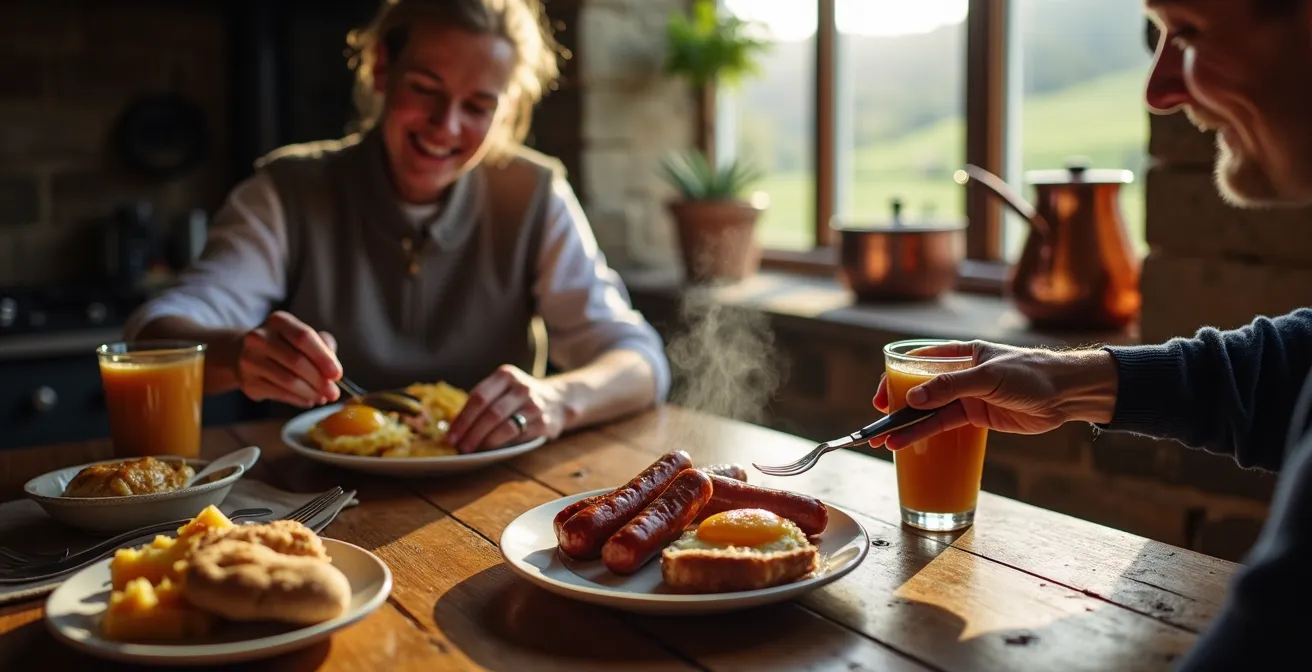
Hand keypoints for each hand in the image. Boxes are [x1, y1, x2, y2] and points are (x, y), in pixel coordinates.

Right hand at [236, 311, 342, 406]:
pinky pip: (278, 393)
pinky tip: (308, 400)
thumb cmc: (286, 345)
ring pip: (287, 380)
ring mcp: (250, 360)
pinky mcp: (248, 382)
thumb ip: (324, 347)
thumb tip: (333, 373)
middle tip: (334, 393)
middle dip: (319, 380)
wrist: (249, 354)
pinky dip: (298, 399)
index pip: (303, 337)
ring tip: (323, 397)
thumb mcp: (305, 337)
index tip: (337, 374)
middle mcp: (259, 338)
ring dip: (310, 392)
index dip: (323, 357)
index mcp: (278, 321)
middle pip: (296, 361)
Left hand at [447, 365, 566, 453]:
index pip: (479, 397)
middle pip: (491, 413)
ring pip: (505, 427)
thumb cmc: (517, 397)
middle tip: (459, 447)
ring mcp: (535, 405)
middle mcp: (522, 387)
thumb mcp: (501, 388)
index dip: (462, 418)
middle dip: (471, 433)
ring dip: (485, 442)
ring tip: (472, 450)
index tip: (450, 435)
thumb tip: (451, 427)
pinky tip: (491, 451)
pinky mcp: (544, 423)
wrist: (556, 400)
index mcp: (506, 375)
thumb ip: (480, 402)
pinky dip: (502, 446)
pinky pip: (519, 437)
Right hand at [870, 341, 1117, 450]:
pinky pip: (945, 425)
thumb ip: (950, 386)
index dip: (896, 377)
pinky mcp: (977, 417)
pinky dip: (925, 435)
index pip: (919, 361)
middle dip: (896, 406)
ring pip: (929, 411)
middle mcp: (960, 374)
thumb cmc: (1031, 373)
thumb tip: (914, 396)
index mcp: (961, 353)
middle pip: (919, 388)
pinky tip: (908, 444)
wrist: (1067, 394)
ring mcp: (967, 396)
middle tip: (877, 421)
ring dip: (907, 426)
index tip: (881, 396)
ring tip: (885, 442)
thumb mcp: (988, 376)